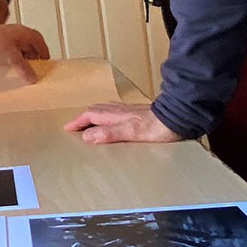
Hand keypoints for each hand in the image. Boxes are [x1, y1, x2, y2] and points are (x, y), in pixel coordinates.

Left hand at [0, 22, 49, 82]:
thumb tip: (32, 76)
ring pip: (17, 51)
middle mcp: (14, 35)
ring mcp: (4, 41)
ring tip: (24, 71)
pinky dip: (11, 62)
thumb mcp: (13, 57)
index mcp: (22, 33)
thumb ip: (24, 68)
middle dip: (33, 57)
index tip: (46, 59)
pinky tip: (9, 70)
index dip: (43, 50)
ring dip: (21, 61)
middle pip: (28, 46)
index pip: (38, 40)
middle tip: (36, 68)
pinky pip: (7, 55)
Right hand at [64, 101, 181, 144]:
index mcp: (116, 115)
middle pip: (96, 110)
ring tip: (90, 123)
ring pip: (106, 110)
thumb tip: (87, 136)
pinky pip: (117, 112)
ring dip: (95, 115)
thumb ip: (109, 133)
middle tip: (75, 125)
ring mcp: (130, 111)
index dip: (78, 122)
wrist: (178, 118)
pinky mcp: (139, 113)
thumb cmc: (157, 127)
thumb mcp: (131, 132)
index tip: (68, 128)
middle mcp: (121, 110)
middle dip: (83, 117)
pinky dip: (108, 116)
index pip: (90, 115)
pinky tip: (115, 121)